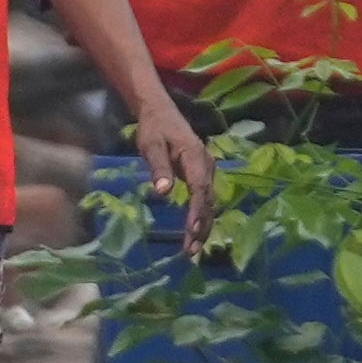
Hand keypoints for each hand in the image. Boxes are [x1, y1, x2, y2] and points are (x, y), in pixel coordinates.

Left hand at [127, 92, 217, 244]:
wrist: (160, 112)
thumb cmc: (154, 128)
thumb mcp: (151, 145)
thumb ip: (159, 168)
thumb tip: (164, 192)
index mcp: (195, 157)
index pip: (200, 188)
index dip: (197, 211)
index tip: (191, 231)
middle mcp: (207, 165)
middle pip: (208, 200)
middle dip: (202, 226)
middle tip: (191, 250)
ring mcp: (208, 170)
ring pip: (210, 202)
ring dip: (203, 226)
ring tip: (192, 248)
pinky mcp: (203, 175)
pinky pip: (206, 199)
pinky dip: (202, 217)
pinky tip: (195, 233)